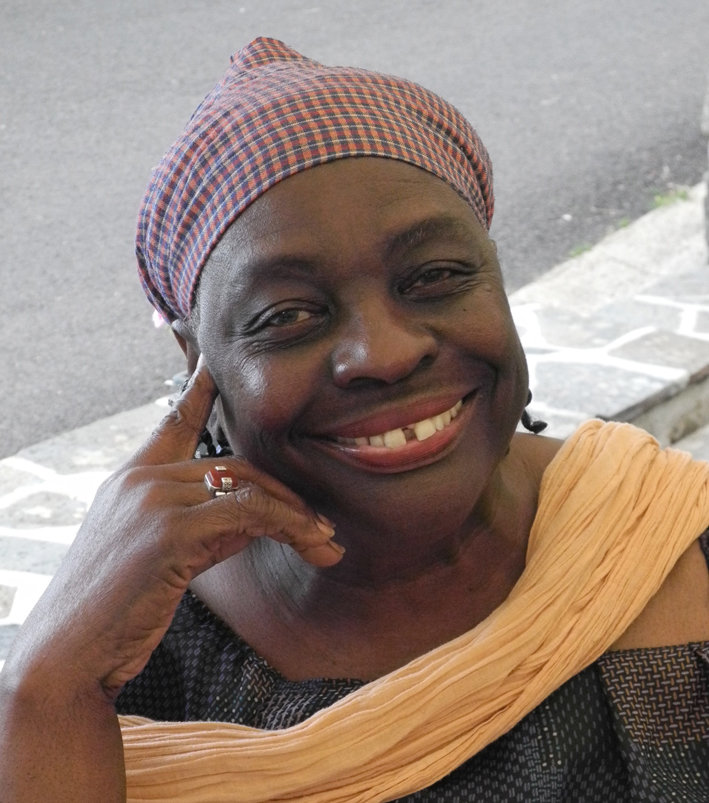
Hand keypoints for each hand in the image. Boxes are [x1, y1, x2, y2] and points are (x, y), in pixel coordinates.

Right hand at [6, 358, 343, 697]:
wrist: (67, 654)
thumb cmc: (114, 608)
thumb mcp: (162, 554)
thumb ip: (207, 526)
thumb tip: (262, 518)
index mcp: (132, 476)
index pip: (173, 421)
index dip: (198, 392)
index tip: (213, 365)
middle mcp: (141, 477)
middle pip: (235, 466)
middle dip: (285, 497)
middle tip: (322, 528)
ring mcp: (154, 497)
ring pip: (248, 488)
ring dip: (296, 516)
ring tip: (326, 543)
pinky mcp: (169, 529)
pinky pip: (248, 514)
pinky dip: (288, 526)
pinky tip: (311, 543)